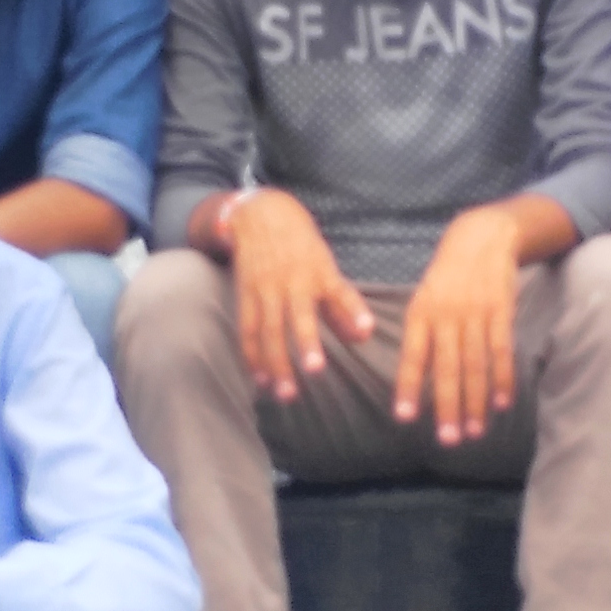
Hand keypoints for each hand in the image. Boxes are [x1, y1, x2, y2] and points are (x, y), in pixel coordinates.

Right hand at [219, 189, 373, 402]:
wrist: (262, 216)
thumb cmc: (303, 249)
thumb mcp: (328, 270)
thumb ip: (345, 305)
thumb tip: (364, 336)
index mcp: (319, 272)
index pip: (339, 292)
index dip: (352, 310)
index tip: (365, 331)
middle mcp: (291, 280)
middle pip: (297, 317)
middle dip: (306, 346)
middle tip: (315, 375)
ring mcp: (265, 288)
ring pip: (268, 330)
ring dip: (276, 363)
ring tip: (285, 393)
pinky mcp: (245, 294)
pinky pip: (247, 329)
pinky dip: (252, 355)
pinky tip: (260, 380)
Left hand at [391, 206, 525, 444]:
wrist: (480, 238)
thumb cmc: (447, 279)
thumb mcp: (424, 300)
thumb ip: (421, 338)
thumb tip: (414, 382)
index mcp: (420, 314)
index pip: (412, 356)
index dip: (408, 387)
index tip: (404, 417)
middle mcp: (446, 316)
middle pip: (447, 369)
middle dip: (447, 407)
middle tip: (448, 440)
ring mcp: (475, 314)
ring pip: (475, 366)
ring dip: (476, 402)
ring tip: (474, 432)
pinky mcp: (501, 312)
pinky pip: (501, 351)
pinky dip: (502, 379)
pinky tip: (502, 403)